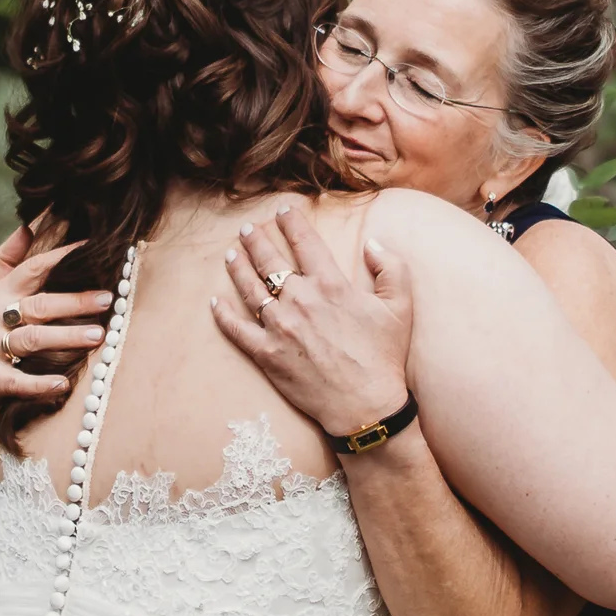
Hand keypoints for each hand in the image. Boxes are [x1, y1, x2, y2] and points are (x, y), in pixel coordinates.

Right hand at [0, 228, 112, 440]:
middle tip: (108, 298)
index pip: (32, 269)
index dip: (62, 256)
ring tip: (98, 335)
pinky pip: (19, 381)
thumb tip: (29, 225)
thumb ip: (7, 261)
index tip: (93, 249)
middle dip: (74, 300)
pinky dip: (41, 383)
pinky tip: (64, 384)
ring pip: (32, 339)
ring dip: (67, 336)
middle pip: (38, 304)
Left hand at [209, 207, 412, 439]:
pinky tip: (214, 302)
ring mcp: (279, 326)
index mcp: (331, 285)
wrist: (365, 405)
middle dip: (255, 240)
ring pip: (249, 288)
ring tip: (230, 254)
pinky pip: (236, 329)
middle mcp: (300, 300)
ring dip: (237, 268)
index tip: (282, 210)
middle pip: (269, 261)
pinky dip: (222, 314)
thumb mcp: (400, 307)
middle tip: (246, 229)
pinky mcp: (266, 353)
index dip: (291, 223)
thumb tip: (373, 243)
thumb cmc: (384, 357)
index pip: (305, 242)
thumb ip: (392, 269)